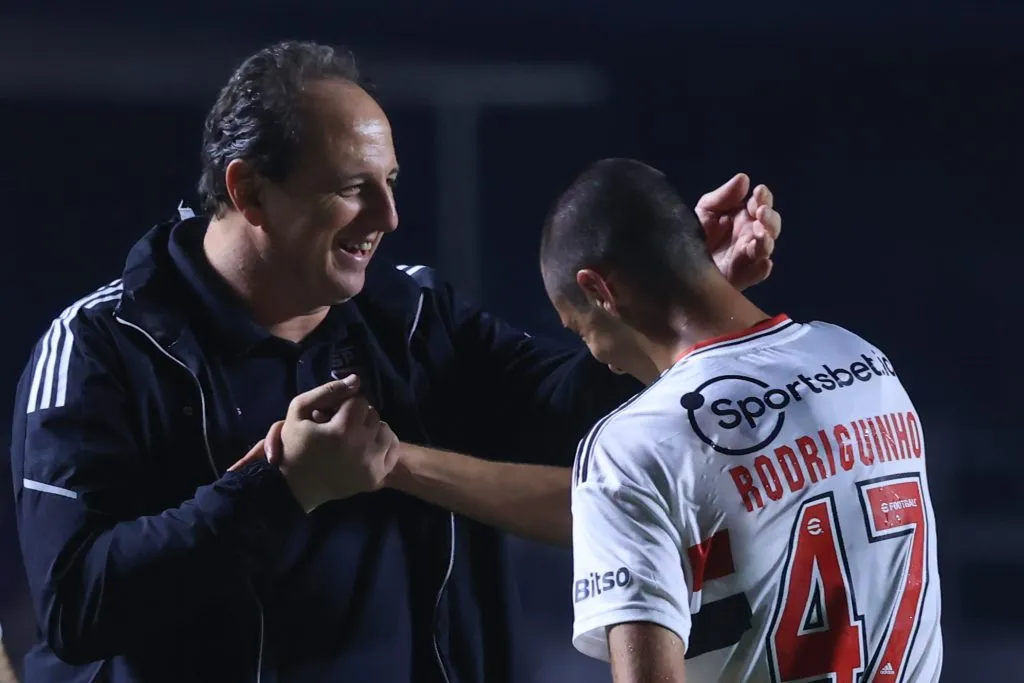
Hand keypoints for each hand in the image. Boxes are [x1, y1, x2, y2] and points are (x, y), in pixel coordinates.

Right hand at [230, 376, 398, 511]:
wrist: (296, 488)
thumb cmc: (294, 447)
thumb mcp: (299, 411)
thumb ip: (327, 391)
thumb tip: (356, 380)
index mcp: (343, 429)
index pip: (358, 400)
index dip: (345, 404)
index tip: (333, 414)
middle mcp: (363, 446)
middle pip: (373, 414)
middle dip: (358, 416)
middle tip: (342, 426)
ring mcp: (372, 464)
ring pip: (385, 429)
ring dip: (371, 429)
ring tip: (353, 437)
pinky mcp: (377, 477)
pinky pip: (392, 449)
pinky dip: (382, 444)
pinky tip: (365, 447)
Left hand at [695, 173, 781, 290]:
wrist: (678, 263)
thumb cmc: (695, 235)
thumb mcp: (705, 210)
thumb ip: (723, 196)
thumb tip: (744, 178)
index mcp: (744, 217)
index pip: (761, 204)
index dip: (763, 198)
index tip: (758, 193)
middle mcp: (750, 235)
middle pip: (770, 225)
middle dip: (769, 217)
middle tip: (760, 212)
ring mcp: (747, 256)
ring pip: (766, 248)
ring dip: (767, 240)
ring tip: (760, 233)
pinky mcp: (741, 276)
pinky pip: (757, 273)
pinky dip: (762, 268)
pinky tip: (762, 262)